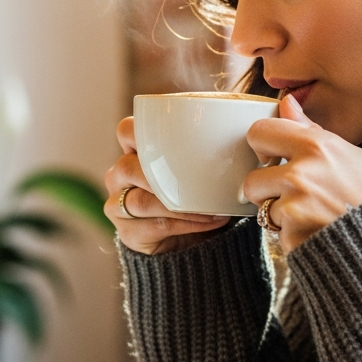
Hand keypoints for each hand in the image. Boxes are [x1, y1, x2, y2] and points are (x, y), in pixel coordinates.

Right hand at [104, 116, 229, 254]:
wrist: (191, 243)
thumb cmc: (198, 196)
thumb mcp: (202, 169)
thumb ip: (210, 146)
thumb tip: (241, 119)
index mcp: (135, 153)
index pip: (126, 131)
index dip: (140, 130)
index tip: (170, 136)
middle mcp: (119, 177)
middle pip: (128, 167)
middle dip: (161, 174)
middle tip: (195, 178)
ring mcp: (119, 207)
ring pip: (141, 201)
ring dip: (179, 204)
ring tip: (211, 207)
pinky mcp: (128, 234)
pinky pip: (155, 226)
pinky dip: (186, 223)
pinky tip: (209, 221)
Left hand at [241, 95, 361, 252]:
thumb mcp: (351, 154)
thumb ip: (311, 130)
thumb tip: (287, 103)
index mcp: (316, 147)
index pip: (259, 133)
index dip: (263, 146)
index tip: (272, 156)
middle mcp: (300, 175)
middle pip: (252, 180)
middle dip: (267, 189)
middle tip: (293, 195)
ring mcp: (294, 208)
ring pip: (264, 211)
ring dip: (281, 216)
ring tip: (314, 216)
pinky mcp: (293, 238)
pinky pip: (279, 235)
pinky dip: (294, 237)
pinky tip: (319, 233)